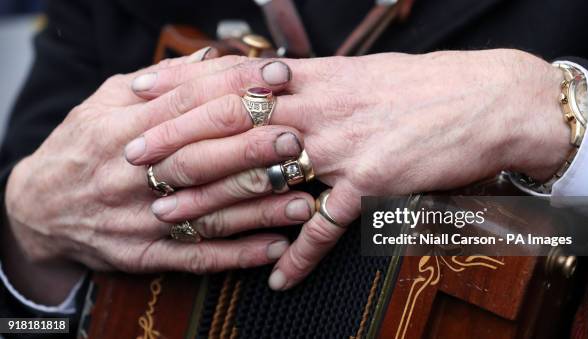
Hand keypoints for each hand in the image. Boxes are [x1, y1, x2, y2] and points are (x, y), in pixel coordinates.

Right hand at [2, 49, 305, 303]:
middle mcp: (130, 176)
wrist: (38, 209)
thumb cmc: (81, 147)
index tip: (278, 78)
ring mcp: (139, 220)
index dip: (235, 88)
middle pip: (198, 159)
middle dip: (249, 148)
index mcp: (121, 130)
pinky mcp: (144, 255)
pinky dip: (236, 255)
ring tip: (302, 200)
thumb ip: (158, 82)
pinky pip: (195, 258)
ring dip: (257, 208)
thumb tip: (211, 58)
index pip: (187, 104)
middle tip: (295, 139)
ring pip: (204, 213)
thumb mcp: (104, 102)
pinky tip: (274, 248)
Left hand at [127, 49, 568, 289]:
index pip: (234, 78)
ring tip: (174, 221)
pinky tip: (278, 280)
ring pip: (264, 174)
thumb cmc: (421, 87)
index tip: (140, 94)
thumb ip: (311, 82)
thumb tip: (274, 80)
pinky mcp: (373, 181)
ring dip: (216, 202)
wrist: (486, 100)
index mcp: (315, 78)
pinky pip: (327, 225)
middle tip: (133, 160)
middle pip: (233, 124)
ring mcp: (344, 145)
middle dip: (177, 142)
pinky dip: (300, 255)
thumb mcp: (359, 75)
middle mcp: (321, 108)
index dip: (182, 86)